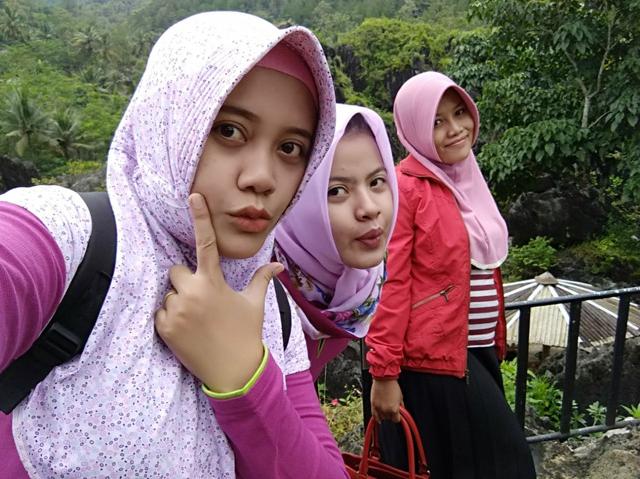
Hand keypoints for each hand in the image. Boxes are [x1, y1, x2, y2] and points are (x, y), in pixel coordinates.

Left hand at [155, 193, 282, 392]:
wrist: (234, 371)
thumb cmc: (246, 333)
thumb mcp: (254, 304)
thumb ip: (263, 280)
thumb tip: (279, 265)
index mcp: (214, 282)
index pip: (206, 243)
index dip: (200, 217)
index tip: (193, 197)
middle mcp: (192, 292)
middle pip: (176, 271)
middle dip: (185, 281)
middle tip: (201, 300)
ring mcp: (176, 310)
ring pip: (168, 293)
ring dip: (178, 301)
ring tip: (197, 320)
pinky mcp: (164, 328)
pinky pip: (160, 312)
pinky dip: (170, 319)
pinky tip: (187, 331)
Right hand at [370, 378, 402, 422]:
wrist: (384, 379)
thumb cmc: (393, 386)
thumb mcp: (400, 397)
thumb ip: (401, 406)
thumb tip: (401, 411)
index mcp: (394, 409)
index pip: (396, 420)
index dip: (397, 417)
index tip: (397, 415)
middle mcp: (386, 410)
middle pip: (389, 418)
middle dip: (391, 415)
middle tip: (391, 409)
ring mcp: (378, 408)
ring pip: (382, 417)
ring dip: (384, 415)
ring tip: (385, 410)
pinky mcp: (373, 404)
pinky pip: (374, 415)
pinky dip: (376, 418)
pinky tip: (378, 419)